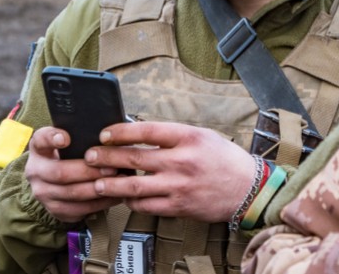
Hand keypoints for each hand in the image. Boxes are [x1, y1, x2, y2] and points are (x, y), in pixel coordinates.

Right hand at [24, 126, 122, 222]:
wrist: (55, 181)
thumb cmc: (68, 156)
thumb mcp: (68, 142)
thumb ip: (80, 137)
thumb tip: (107, 135)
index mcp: (39, 148)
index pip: (41, 139)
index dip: (52, 139)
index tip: (66, 139)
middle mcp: (36, 171)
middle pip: (60, 172)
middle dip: (88, 171)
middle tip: (111, 167)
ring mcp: (43, 193)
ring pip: (72, 193)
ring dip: (97, 188)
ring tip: (117, 182)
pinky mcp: (55, 210)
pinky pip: (80, 209)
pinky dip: (100, 203)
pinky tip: (114, 195)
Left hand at [86, 121, 255, 222]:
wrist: (248, 189)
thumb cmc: (223, 159)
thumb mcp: (200, 136)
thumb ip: (171, 135)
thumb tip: (137, 132)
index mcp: (187, 138)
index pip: (145, 131)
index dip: (120, 132)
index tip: (104, 133)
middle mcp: (182, 161)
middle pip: (134, 159)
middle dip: (106, 158)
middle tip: (90, 156)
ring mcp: (179, 186)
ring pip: (134, 187)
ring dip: (111, 185)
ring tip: (97, 182)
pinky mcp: (179, 207)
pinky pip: (146, 206)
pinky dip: (131, 202)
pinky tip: (123, 198)